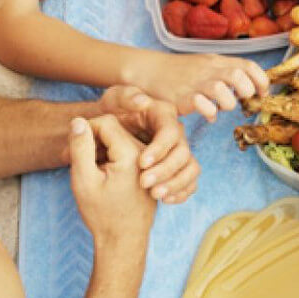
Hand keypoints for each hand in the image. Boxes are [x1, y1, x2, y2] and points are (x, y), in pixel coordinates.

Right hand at [68, 115, 156, 246]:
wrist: (124, 241)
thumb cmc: (102, 214)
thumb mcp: (84, 180)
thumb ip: (81, 148)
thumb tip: (79, 120)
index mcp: (131, 153)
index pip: (106, 122)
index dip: (86, 131)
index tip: (72, 150)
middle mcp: (146, 153)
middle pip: (115, 129)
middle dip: (93, 140)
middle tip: (73, 160)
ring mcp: (150, 161)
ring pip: (121, 139)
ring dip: (102, 149)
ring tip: (87, 171)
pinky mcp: (149, 168)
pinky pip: (128, 151)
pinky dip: (112, 158)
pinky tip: (102, 176)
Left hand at [97, 86, 199, 203]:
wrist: (107, 133)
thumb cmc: (109, 112)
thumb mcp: (113, 99)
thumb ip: (125, 97)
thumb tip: (143, 102)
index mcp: (164, 114)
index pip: (170, 132)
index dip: (159, 149)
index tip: (141, 164)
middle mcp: (175, 132)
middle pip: (183, 152)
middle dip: (166, 170)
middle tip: (145, 184)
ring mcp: (178, 150)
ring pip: (191, 168)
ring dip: (176, 184)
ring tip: (156, 195)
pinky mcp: (178, 167)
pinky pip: (190, 182)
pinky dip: (182, 192)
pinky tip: (165, 201)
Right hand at [126, 52, 269, 121]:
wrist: (147, 70)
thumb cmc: (179, 71)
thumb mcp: (206, 65)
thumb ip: (226, 74)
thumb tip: (249, 88)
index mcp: (217, 61)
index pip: (248, 64)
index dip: (261, 79)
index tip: (262, 92)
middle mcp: (208, 69)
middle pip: (237, 75)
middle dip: (246, 90)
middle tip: (242, 100)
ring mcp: (194, 82)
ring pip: (221, 89)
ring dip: (228, 103)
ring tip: (223, 107)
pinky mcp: (181, 97)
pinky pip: (201, 104)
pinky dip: (209, 112)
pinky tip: (208, 114)